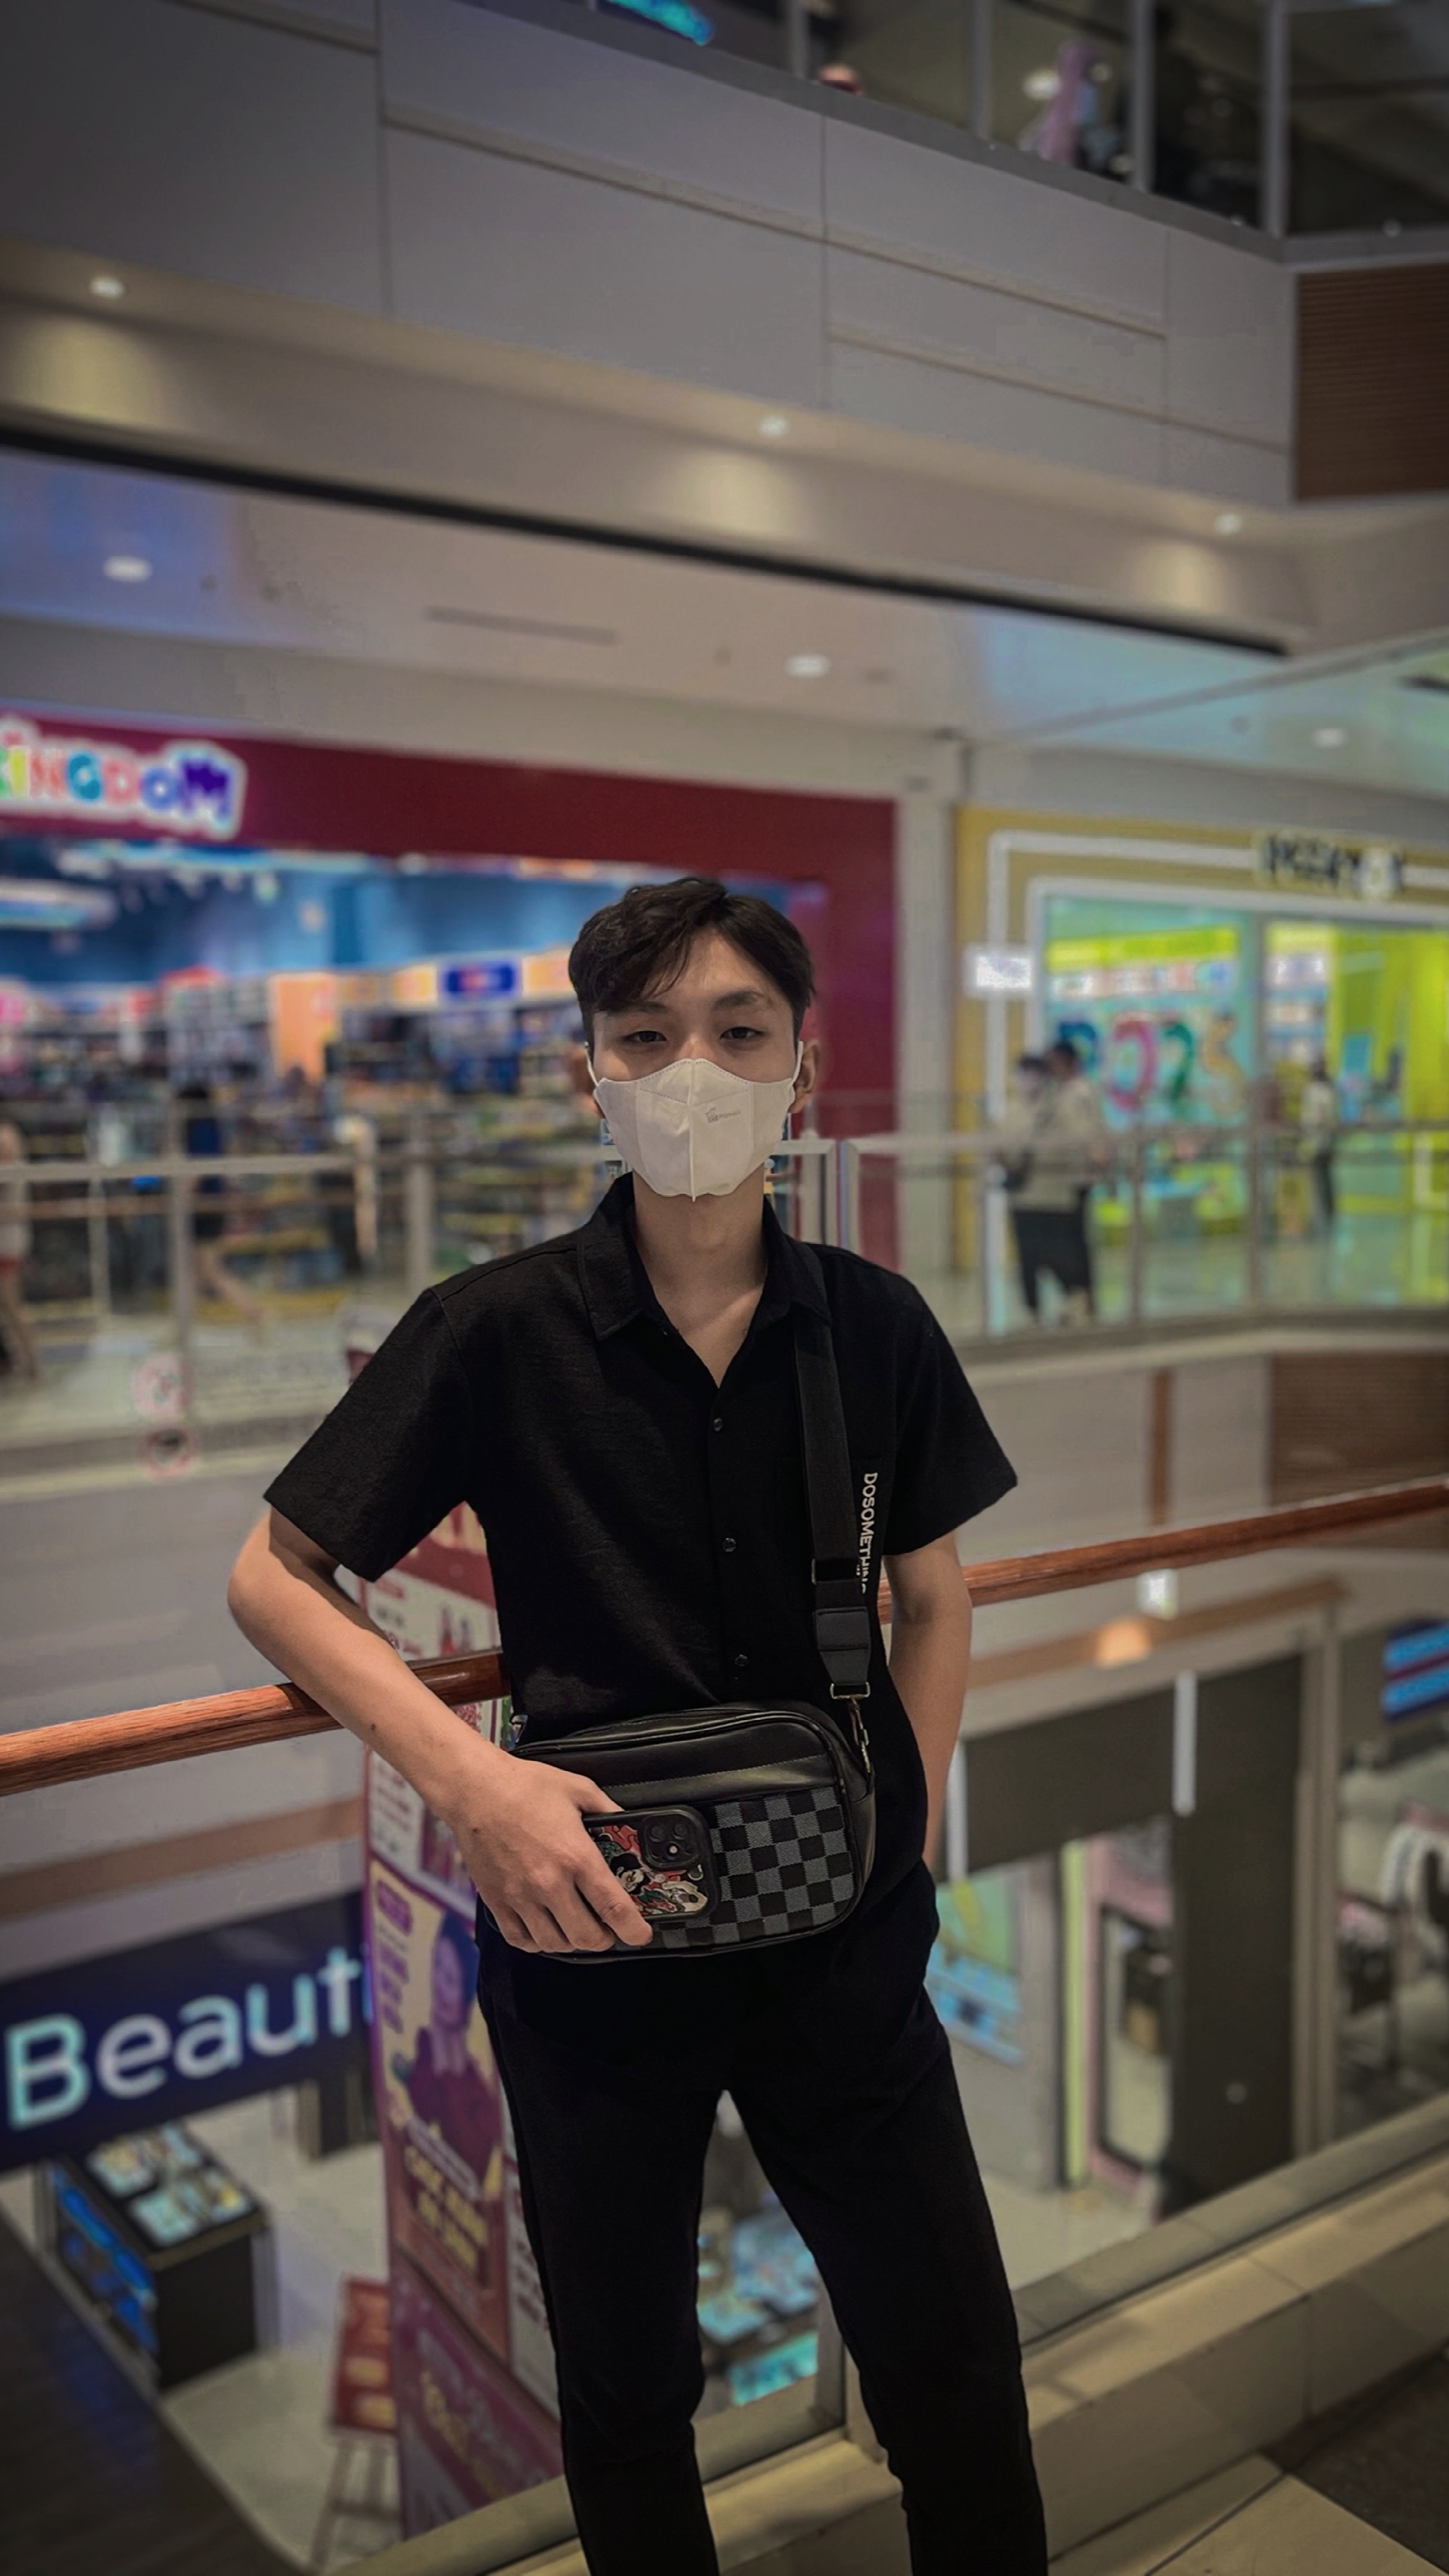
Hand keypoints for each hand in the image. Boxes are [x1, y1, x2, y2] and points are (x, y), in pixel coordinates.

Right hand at [446, 1746, 653, 1955]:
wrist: (476, 1789)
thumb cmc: (524, 1786)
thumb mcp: (579, 1790)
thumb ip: (609, 1810)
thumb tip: (628, 1825)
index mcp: (575, 1857)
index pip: (613, 1907)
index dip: (633, 1930)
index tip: (640, 1935)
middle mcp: (549, 1883)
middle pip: (586, 1936)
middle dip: (605, 1939)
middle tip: (608, 1929)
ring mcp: (521, 1896)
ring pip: (554, 1943)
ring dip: (571, 1941)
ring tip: (576, 1927)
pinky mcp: (497, 1900)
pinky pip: (520, 1939)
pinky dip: (537, 1942)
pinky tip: (545, 1929)